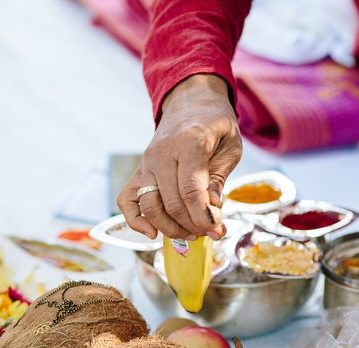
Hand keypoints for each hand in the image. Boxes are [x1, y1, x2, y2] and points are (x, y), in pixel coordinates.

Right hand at [118, 74, 241, 240]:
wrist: (190, 102)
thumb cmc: (215, 124)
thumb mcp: (230, 146)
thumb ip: (219, 178)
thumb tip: (212, 210)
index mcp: (189, 142)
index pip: (191, 189)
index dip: (203, 216)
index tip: (217, 229)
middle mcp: (162, 153)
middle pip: (171, 203)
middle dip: (192, 225)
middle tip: (211, 233)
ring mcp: (146, 163)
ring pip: (150, 206)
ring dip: (170, 228)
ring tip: (191, 234)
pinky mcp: (139, 172)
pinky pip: (127, 201)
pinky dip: (136, 221)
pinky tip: (152, 234)